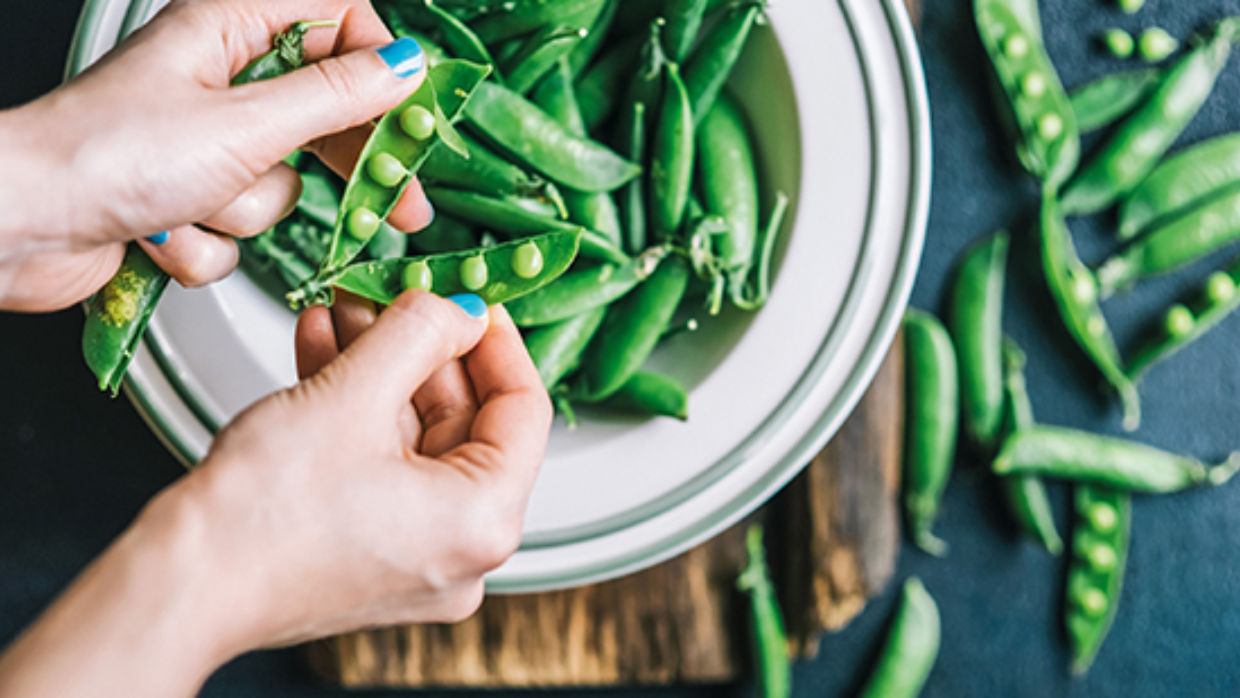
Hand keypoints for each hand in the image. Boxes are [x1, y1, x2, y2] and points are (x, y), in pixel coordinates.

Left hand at [0, 0, 433, 310]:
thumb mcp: (246, 125)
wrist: (23, 226)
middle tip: (400, 204)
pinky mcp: (190, 197)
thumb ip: (336, 98)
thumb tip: (405, 68)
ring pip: (281, 182)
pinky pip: (239, 226)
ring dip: (243, 210)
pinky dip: (209, 241)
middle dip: (347, 166)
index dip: (380, 63)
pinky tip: (168, 230)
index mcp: (229, 27)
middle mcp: (220, 78)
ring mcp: (205, 142)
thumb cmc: (105, 156)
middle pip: (325, 110)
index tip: (412, 113)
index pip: (337, 18)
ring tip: (196, 202)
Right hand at [0, 291, 551, 695]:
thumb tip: (458, 307)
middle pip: (466, 421)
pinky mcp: (373, 552)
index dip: (495, 340)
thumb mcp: (354, 394)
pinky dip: (358, 409)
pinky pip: (385, 465)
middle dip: (421, 347)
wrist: (177, 585)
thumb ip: (419, 333)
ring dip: (380, 367)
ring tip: (344, 310)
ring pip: (416, 437)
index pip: (525, 409)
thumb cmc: (259, 518)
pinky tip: (324, 351)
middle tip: (391, 292)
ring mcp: (417, 556)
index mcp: (485, 521)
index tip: (472, 297)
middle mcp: (463, 550)